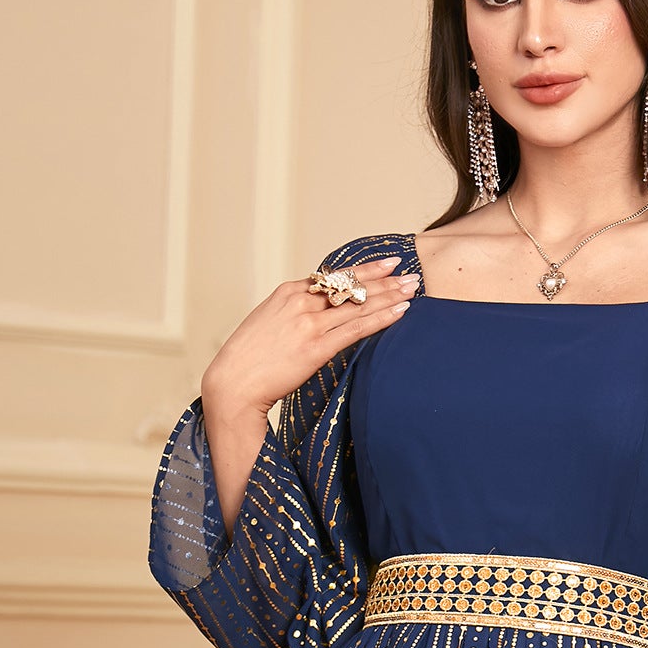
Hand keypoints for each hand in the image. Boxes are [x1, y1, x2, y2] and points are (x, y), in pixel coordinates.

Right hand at [202, 255, 417, 423]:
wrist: (233, 383)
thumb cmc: (250, 359)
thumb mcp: (270, 324)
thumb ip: (294, 314)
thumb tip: (317, 316)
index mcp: (289, 292)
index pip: (335, 276)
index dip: (364, 269)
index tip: (387, 264)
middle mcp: (301, 302)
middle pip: (351, 286)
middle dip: (385, 279)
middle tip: (411, 273)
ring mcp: (309, 323)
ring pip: (358, 304)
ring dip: (390, 295)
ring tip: (414, 289)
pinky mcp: (316, 347)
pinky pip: (356, 329)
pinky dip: (382, 319)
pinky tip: (401, 312)